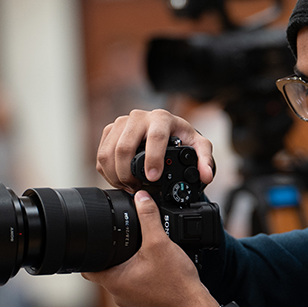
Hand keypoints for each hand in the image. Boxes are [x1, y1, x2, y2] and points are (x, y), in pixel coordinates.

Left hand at [83, 190, 219, 306]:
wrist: (194, 306)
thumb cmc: (175, 282)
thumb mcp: (159, 242)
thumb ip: (148, 217)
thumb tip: (141, 198)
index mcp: (114, 281)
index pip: (86, 268)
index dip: (87, 254)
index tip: (93, 242)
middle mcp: (119, 294)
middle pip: (104, 272)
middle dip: (109, 257)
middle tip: (118, 242)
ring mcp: (131, 301)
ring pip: (120, 280)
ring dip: (125, 267)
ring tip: (137, 253)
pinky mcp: (144, 304)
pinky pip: (135, 287)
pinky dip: (139, 277)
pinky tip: (152, 267)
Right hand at [96, 109, 214, 191]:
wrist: (165, 130)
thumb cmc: (181, 137)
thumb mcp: (199, 147)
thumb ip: (205, 161)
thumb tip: (206, 176)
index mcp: (162, 118)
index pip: (155, 137)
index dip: (153, 159)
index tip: (152, 178)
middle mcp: (139, 117)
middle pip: (124, 146)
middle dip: (128, 173)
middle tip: (137, 188)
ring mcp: (121, 123)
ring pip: (108, 152)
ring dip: (116, 175)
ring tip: (129, 186)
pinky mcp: (110, 131)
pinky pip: (101, 155)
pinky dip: (108, 172)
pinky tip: (120, 180)